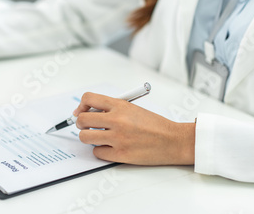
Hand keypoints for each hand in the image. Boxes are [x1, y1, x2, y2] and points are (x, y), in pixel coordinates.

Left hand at [74, 92, 194, 164]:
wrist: (173, 140)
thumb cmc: (154, 125)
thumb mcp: (132, 108)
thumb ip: (112, 108)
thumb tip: (89, 112)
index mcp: (120, 105)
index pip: (88, 99)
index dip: (81, 105)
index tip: (81, 111)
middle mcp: (117, 120)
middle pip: (82, 120)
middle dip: (80, 124)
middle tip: (86, 127)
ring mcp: (118, 138)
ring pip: (85, 137)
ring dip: (88, 138)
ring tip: (97, 137)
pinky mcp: (121, 154)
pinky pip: (97, 152)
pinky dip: (101, 151)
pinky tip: (109, 148)